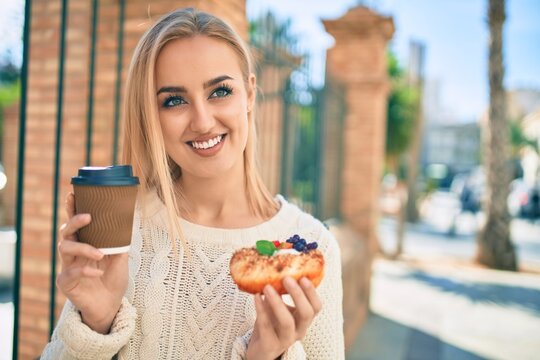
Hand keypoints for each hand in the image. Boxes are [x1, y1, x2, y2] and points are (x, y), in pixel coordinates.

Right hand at [56, 193, 128, 333]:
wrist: (110, 305)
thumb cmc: (113, 279)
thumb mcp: (120, 258)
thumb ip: (119, 242)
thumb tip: (125, 222)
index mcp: (85, 242)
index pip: (76, 223)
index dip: (72, 208)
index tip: (72, 194)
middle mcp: (73, 252)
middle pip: (66, 231)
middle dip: (74, 221)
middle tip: (88, 217)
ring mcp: (67, 266)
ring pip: (65, 248)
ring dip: (84, 248)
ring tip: (100, 254)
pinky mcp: (66, 282)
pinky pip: (70, 273)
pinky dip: (85, 271)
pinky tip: (98, 272)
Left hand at [246, 277, 321, 359]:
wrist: (259, 350)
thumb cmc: (271, 324)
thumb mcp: (278, 307)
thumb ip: (279, 292)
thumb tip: (276, 268)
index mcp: (303, 320)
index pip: (316, 307)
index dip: (312, 292)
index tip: (303, 276)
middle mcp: (298, 330)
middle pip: (306, 314)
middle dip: (298, 295)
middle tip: (286, 278)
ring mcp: (285, 340)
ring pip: (287, 322)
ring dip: (277, 302)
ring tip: (268, 287)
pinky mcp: (270, 345)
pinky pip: (266, 326)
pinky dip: (260, 309)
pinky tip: (256, 296)